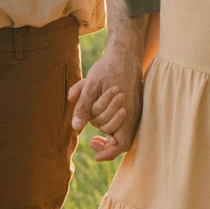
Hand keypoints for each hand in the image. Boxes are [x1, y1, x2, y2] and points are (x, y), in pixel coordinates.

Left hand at [68, 46, 141, 160]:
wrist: (124, 54)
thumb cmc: (107, 69)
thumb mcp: (91, 86)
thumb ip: (83, 107)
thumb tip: (75, 127)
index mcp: (126, 112)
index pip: (120, 144)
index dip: (108, 153)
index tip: (95, 155)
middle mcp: (133, 114)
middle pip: (116, 137)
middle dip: (104, 139)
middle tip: (92, 142)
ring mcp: (134, 110)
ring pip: (119, 130)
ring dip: (106, 131)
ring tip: (94, 136)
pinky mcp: (132, 106)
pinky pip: (122, 122)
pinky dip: (111, 123)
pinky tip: (101, 120)